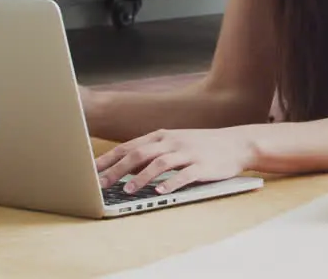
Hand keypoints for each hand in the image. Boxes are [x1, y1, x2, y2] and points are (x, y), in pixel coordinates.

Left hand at [95, 127, 255, 193]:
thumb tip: (122, 166)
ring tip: (126, 191)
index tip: (89, 171)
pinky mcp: (203, 166)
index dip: (109, 158)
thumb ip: (152, 151)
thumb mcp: (176, 142)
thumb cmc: (203, 146)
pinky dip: (171, 183)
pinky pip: (185, 175)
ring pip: (160, 163)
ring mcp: (189, 153)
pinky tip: (160, 192)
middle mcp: (174, 142)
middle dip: (117, 169)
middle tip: (99, 184)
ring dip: (141, 178)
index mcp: (164, 136)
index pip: (129, 146)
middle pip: (140, 153)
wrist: (238, 144)